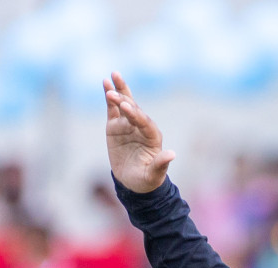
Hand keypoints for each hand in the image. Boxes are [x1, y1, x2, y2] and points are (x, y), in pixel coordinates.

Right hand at [105, 71, 174, 193]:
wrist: (132, 181)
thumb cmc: (146, 179)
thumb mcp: (153, 175)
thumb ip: (160, 164)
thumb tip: (171, 154)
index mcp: (153, 137)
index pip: (144, 122)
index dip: (135, 114)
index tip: (125, 107)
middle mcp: (141, 127)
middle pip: (134, 109)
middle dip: (125, 99)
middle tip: (114, 92)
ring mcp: (128, 124)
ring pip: (124, 104)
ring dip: (118, 91)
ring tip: (111, 77)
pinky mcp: (116, 125)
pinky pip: (113, 108)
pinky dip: (109, 97)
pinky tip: (106, 83)